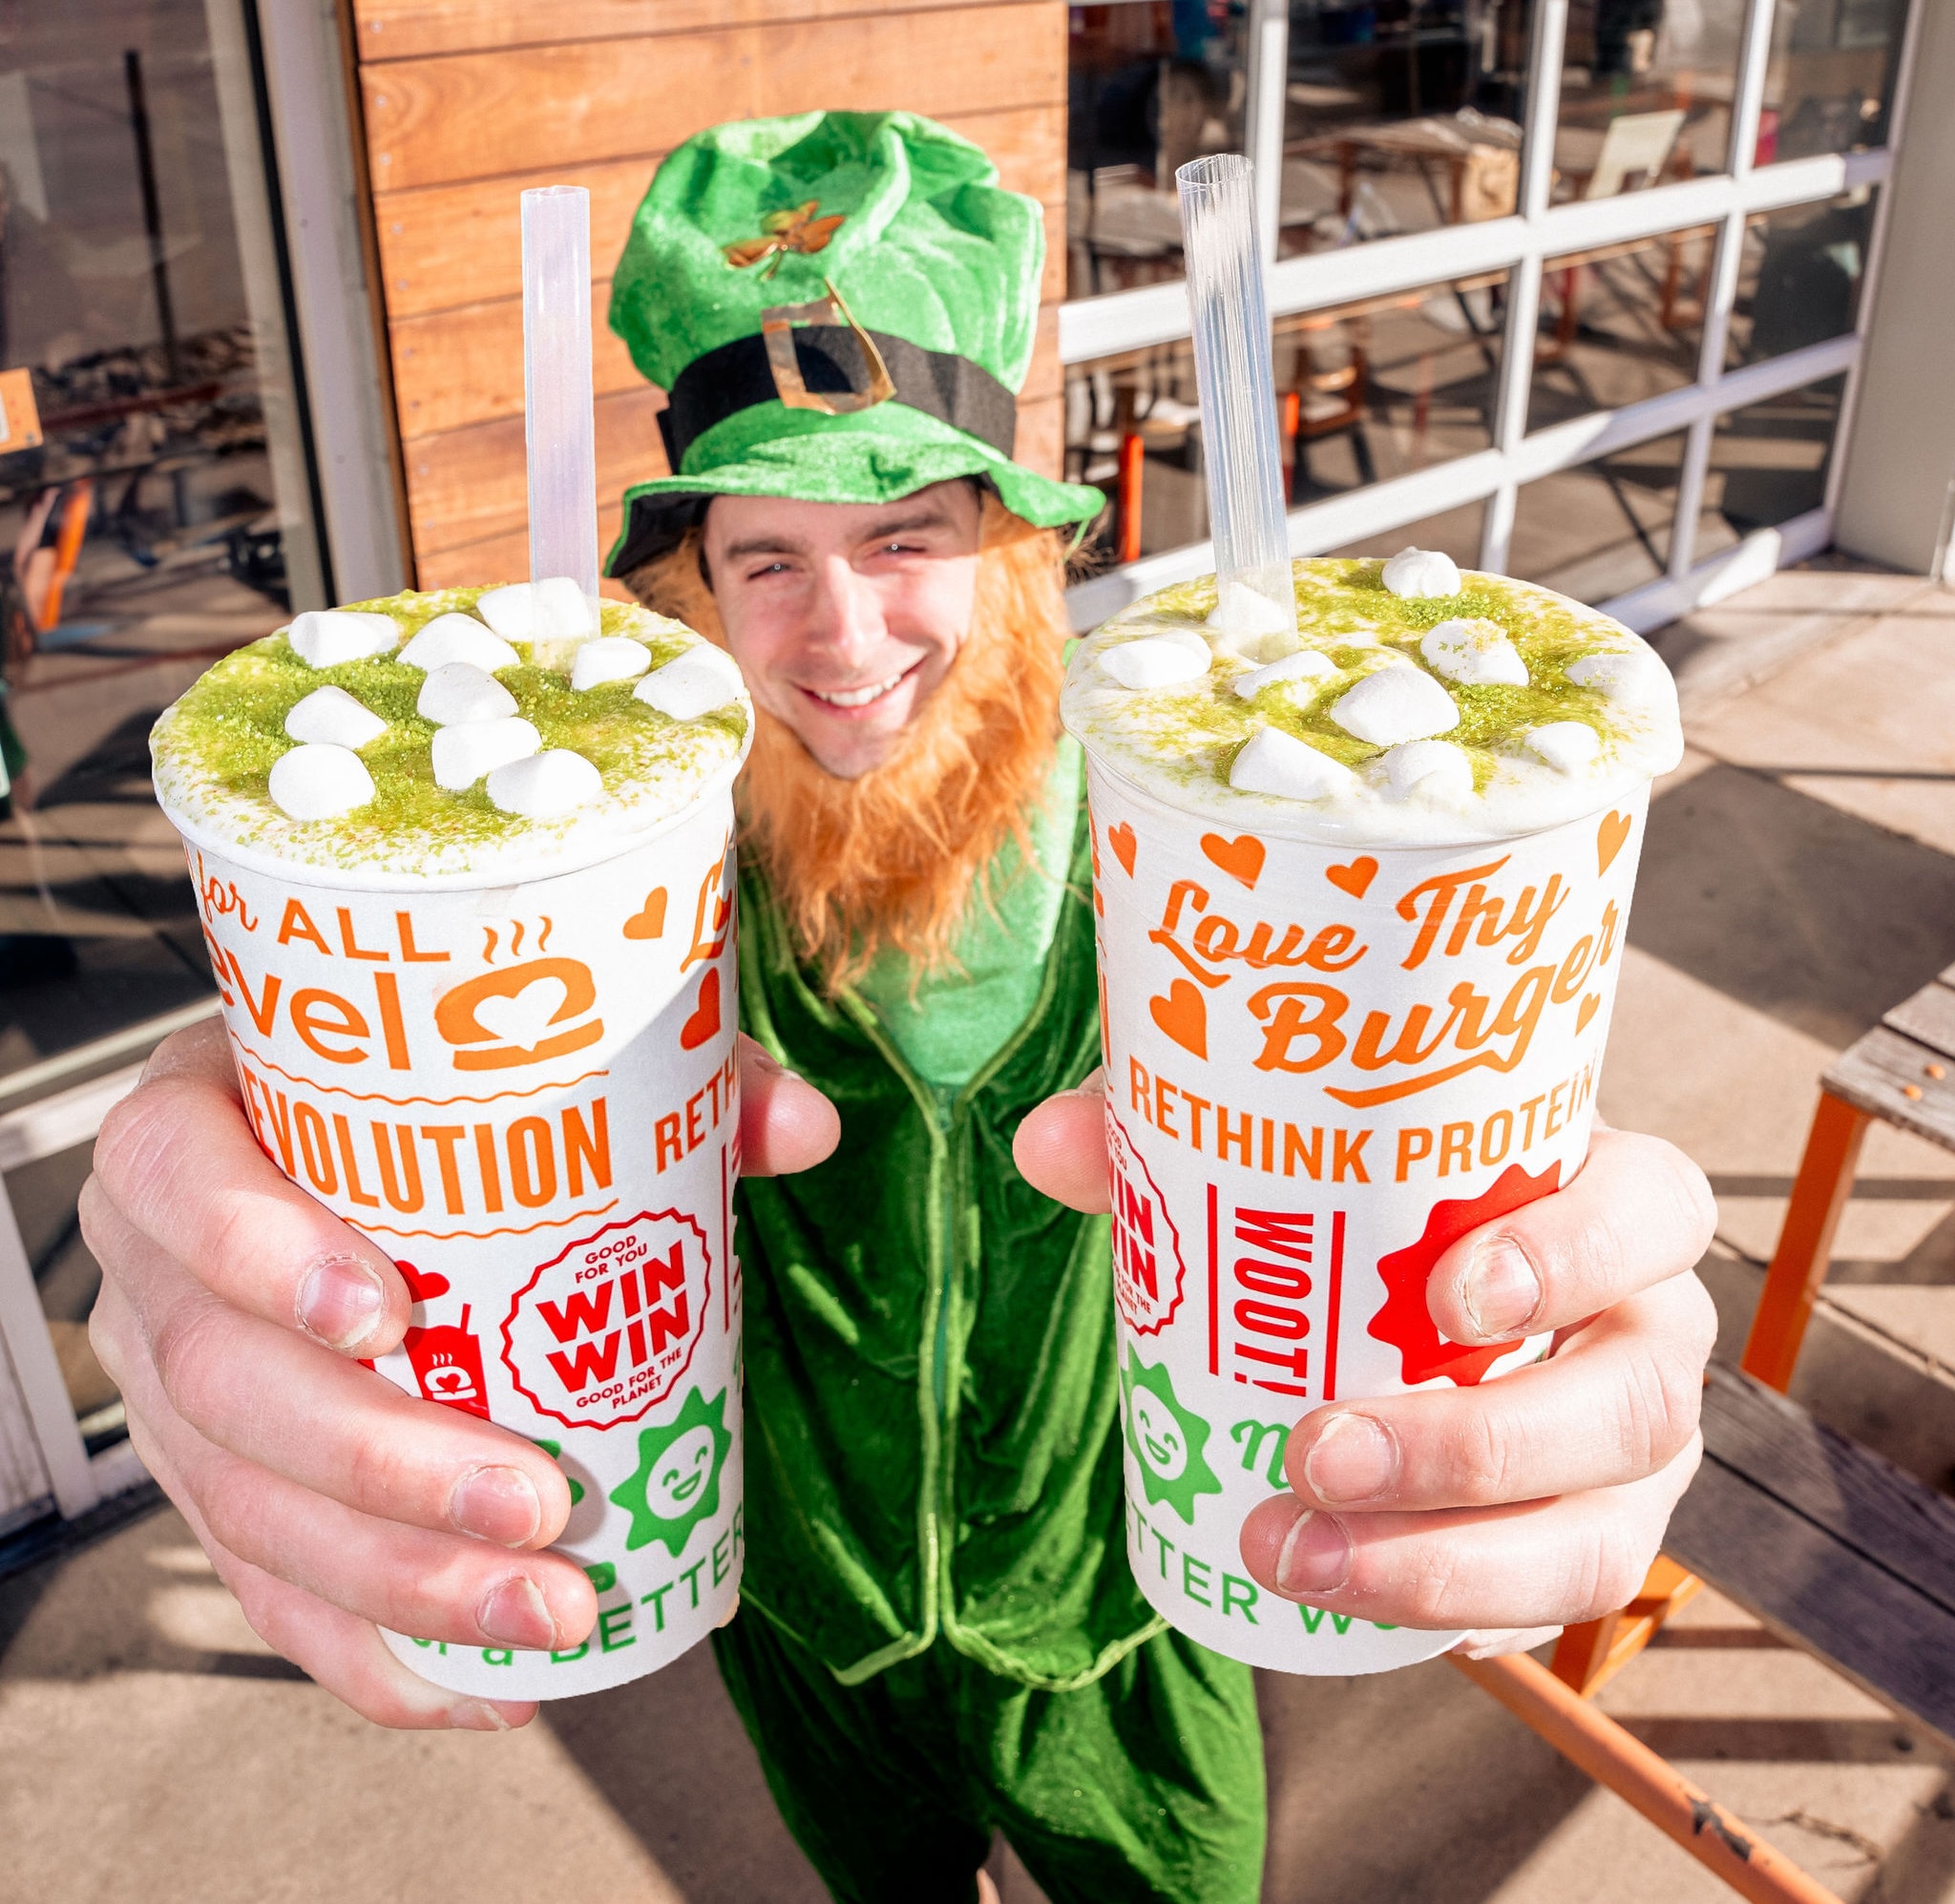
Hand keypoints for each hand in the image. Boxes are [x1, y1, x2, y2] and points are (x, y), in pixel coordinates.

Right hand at [86, 1021, 837, 1730]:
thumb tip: (803, 1127)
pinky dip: (378, 1650)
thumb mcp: (519, 1071)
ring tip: (544, 1607)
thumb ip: (670, 1082)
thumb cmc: (425, 1113)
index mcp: (199, 1125)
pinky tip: (484, 1683)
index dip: (256, 1248)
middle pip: (225, 1381)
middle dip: (381, 1465)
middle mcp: (160, 1267)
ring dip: (398, 1581)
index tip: (388, 1313)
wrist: (350, 1163)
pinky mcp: (215, 1490)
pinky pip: (268, 1589)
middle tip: (532, 1503)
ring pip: (245, 1508)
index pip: (175, 1169)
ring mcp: (174, 1392)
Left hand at [1015, 1079, 1716, 1633]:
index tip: (1446, 1289)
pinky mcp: (1585, 1538)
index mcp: (1602, 1200)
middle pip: (1632, 1400)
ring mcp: (1628, 1451)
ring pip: (1598, 1534)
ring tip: (1291, 1559)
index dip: (1577, 1251)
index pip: (1651, 1207)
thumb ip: (1176, 1127)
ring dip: (1447, 1565)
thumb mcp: (1292, 1147)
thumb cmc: (1369, 1195)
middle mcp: (1643, 1327)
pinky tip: (1333, 1603)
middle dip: (1478, 1448)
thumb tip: (1048, 1141)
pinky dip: (1443, 1612)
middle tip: (1318, 1454)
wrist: (1418, 1290)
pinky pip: (1549, 1606)